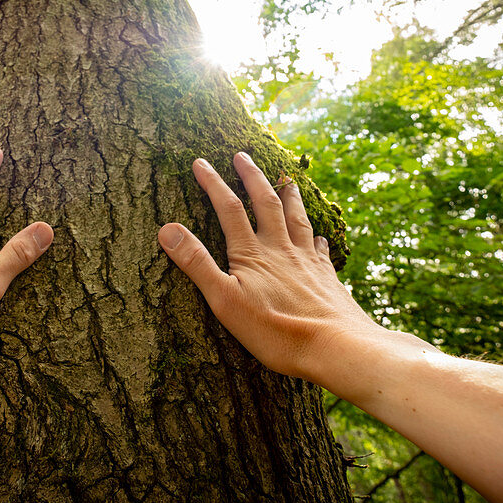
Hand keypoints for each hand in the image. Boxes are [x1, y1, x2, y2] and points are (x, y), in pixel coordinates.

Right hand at [158, 152, 379, 380]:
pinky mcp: (327, 278)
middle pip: (266, 203)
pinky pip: (320, 248)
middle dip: (251, 177)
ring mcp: (307, 261)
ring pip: (297, 218)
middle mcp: (281, 249)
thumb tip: (166, 228)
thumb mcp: (225, 300)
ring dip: (289, 196)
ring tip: (287, 179)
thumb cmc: (276, 330)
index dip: (212, 183)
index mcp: (253, 253)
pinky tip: (318, 235)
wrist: (336, 347)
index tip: (200, 162)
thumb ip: (197, 263)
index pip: (228, 208)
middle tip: (242, 155)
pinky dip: (316, 236)